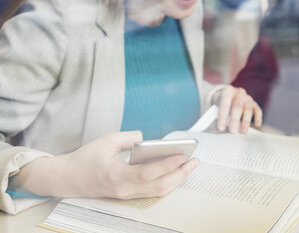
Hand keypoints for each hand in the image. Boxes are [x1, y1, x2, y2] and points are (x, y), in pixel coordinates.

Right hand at [11, 131, 198, 198]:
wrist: (68, 178)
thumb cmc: (85, 159)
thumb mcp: (106, 140)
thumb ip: (129, 138)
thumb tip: (147, 139)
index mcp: (117, 176)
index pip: (148, 173)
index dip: (167, 165)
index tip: (182, 155)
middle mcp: (125, 189)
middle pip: (159, 186)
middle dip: (180, 174)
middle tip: (194, 160)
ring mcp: (128, 195)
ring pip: (159, 191)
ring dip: (177, 179)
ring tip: (190, 165)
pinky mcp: (129, 194)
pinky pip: (153, 191)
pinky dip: (167, 182)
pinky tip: (176, 171)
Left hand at [216, 85, 262, 133]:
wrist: (230, 95)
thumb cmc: (223, 102)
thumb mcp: (217, 105)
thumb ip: (219, 114)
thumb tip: (221, 128)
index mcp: (228, 91)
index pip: (224, 104)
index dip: (222, 117)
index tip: (221, 128)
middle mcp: (238, 93)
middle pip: (237, 106)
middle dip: (235, 120)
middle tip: (233, 131)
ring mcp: (247, 98)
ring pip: (248, 109)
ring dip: (246, 122)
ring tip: (243, 132)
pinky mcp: (254, 103)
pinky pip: (258, 110)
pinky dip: (258, 118)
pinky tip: (257, 124)